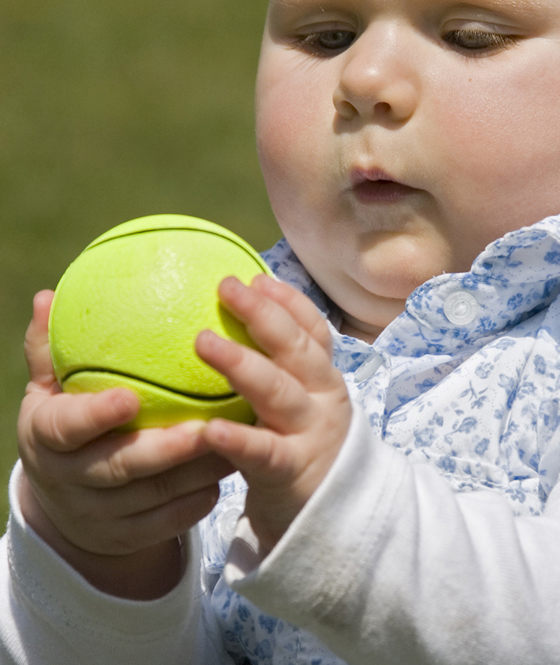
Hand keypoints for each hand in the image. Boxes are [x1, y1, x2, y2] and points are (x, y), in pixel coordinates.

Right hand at [17, 290, 234, 597]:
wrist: (64, 503)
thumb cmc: (64, 424)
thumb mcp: (46, 391)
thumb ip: (50, 349)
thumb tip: (48, 296)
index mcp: (47, 437)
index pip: (67, 428)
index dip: (96, 416)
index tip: (129, 397)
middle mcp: (71, 480)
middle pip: (120, 467)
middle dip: (166, 449)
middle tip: (207, 425)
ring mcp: (100, 514)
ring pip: (154, 496)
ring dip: (198, 471)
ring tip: (239, 438)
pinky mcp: (129, 536)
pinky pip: (169, 521)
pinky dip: (199, 498)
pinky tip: (232, 468)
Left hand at [196, 275, 351, 553]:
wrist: (335, 521)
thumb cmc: (301, 449)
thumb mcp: (301, 404)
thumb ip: (279, 369)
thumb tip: (236, 320)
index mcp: (323, 379)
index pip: (313, 330)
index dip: (288, 301)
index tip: (257, 277)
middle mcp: (323, 399)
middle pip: (297, 349)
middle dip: (264, 315)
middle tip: (226, 287)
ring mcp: (309, 434)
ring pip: (279, 391)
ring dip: (242, 364)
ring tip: (203, 342)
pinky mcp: (291, 472)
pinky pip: (262, 453)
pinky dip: (236, 439)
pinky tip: (208, 429)